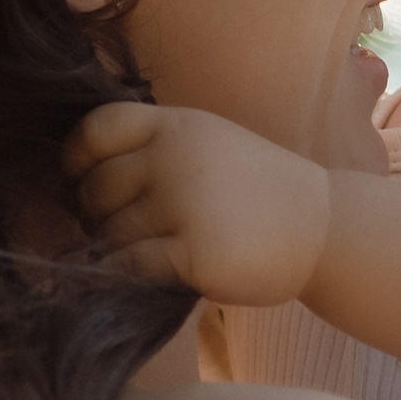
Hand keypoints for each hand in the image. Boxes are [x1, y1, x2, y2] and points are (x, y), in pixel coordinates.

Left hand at [63, 101, 330, 303]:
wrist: (325, 230)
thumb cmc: (259, 193)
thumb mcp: (210, 144)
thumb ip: (155, 148)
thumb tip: (78, 177)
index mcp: (178, 125)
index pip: (97, 129)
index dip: (75, 159)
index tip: (79, 183)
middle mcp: (177, 157)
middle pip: (96, 189)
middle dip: (96, 216)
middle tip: (122, 230)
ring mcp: (185, 203)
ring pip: (110, 232)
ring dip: (117, 249)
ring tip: (151, 251)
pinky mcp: (193, 251)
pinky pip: (131, 264)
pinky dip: (132, 274)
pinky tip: (159, 271)